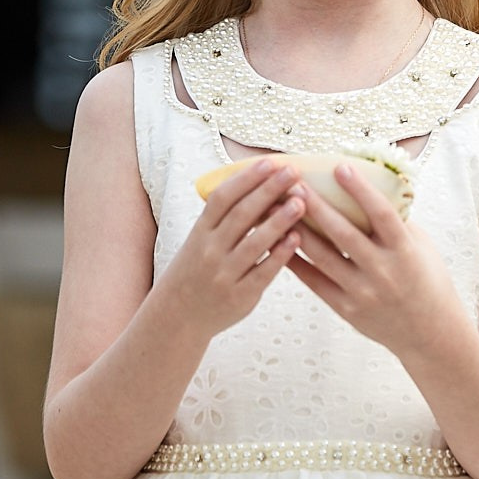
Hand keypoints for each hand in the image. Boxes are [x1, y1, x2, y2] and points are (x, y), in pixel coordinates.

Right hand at [161, 159, 306, 338]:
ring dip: (279, 220)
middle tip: (292, 172)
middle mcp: (209, 251)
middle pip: (241, 215)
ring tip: (301, 201)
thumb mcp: (200, 239)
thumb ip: (224, 216)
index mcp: (200, 231)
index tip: (270, 162)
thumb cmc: (197, 269)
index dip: (247, 178)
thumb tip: (259, 180)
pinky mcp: (240, 296)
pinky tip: (297, 238)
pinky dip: (280, 254)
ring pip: (254, 243)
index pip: (223, 198)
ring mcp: (223, 275)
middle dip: (268, 191)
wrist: (178, 316)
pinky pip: (263, 272)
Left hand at [284, 163, 471, 358]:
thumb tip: (372, 184)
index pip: (381, 213)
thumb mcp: (422, 246)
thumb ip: (398, 220)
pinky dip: (295, 261)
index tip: (340, 167)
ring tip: (277, 208)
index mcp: (404, 251)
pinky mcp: (346, 309)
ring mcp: (362, 292)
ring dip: (298, 229)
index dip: (361, 190)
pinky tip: (279, 241)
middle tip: (295, 182)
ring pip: (322, 257)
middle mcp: (383, 271)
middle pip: (343, 233)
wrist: (429, 333)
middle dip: (317, 206)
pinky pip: (315, 281)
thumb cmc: (427, 280)